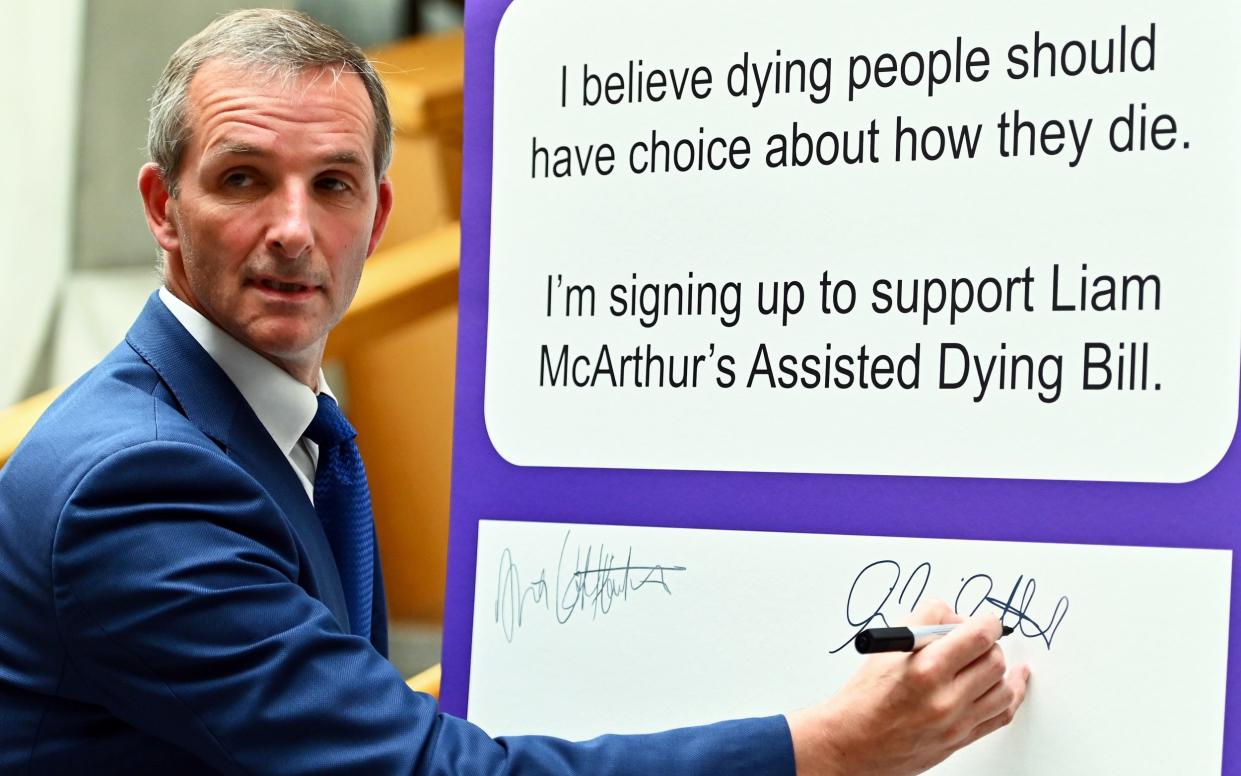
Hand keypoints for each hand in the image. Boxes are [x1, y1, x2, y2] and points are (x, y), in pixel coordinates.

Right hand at [787, 600, 1029, 775]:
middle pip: (994, 659)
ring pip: (1004, 688)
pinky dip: (1011, 695)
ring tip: (986, 659)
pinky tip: (1013, 682)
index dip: (987, 622)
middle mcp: (945, 698)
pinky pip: (1002, 715)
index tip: (986, 619)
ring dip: (999, 668)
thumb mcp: (888, 649)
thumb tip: (957, 617)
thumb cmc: (865, 696)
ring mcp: (957, 723)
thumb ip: (926, 623)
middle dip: (988, 644)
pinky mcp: (962, 739)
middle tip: (974, 640)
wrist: (853, 742)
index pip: (978, 635)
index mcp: (926, 669)